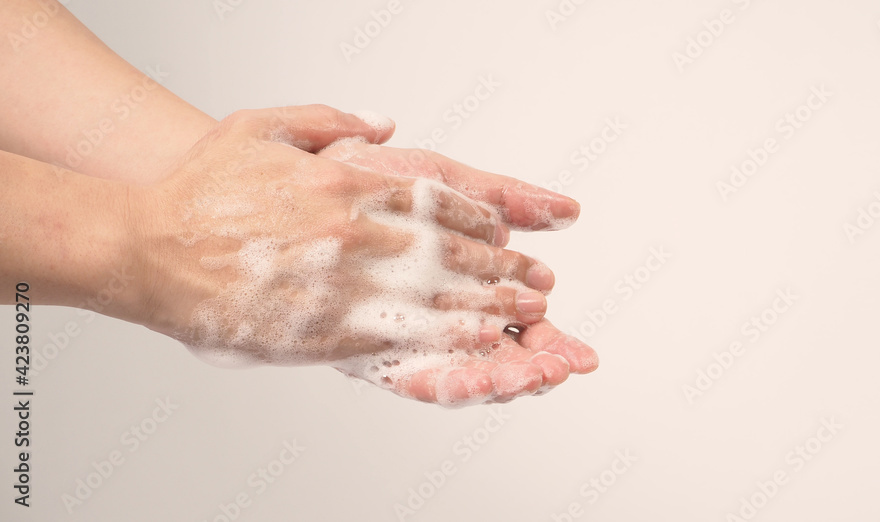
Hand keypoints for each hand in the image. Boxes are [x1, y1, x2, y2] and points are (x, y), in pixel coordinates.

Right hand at [130, 105, 594, 405]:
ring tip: (526, 311)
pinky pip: (401, 335)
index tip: (508, 233)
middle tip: (538, 280)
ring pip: (438, 295)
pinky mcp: (324, 328)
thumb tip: (383, 121)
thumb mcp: (262, 127)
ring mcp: (343, 282)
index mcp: (344, 180)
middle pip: (451, 251)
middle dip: (502, 267)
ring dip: (491, 303)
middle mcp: (354, 230)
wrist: (146, 249)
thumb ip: (330, 120)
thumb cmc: (200, 192)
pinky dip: (448, 338)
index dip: (481, 221)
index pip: (437, 200)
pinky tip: (479, 341)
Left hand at [317, 137, 600, 397]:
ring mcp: (396, 332)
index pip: (513, 327)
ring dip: (498, 382)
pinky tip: (477, 380)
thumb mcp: (444, 178)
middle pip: (492, 359)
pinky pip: (408, 378)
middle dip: (531, 371)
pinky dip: (447, 381)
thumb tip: (569, 211)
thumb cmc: (361, 173)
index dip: (550, 346)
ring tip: (531, 380)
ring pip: (458, 375)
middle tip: (563, 373)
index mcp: (456, 283)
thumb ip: (505, 199)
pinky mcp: (360, 344)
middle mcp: (429, 316)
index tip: (581, 358)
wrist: (293, 172)